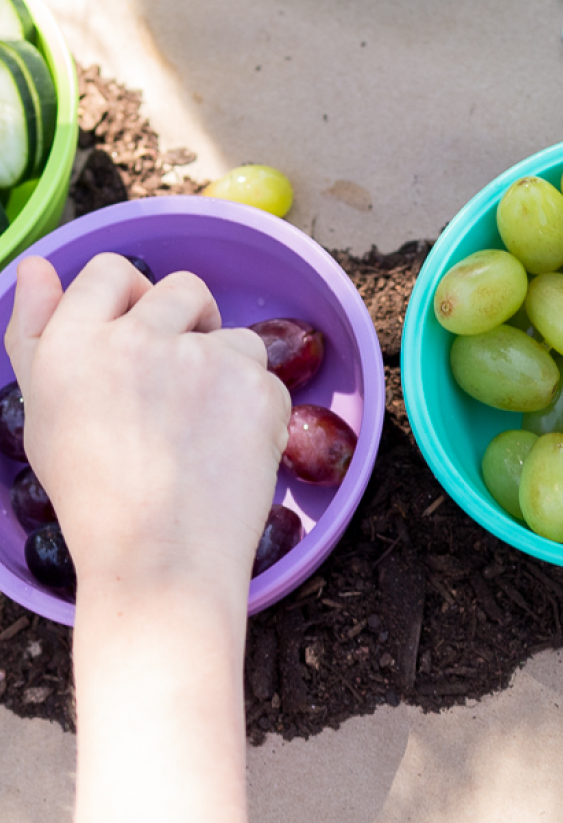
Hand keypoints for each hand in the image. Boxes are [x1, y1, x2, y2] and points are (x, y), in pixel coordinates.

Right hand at [5, 254, 289, 599]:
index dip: (132, 302)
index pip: (110, 272)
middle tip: (180, 383)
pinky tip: (228, 450)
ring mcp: (204, 360)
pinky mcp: (257, 387)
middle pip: (183, 289)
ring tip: (198, 432)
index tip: (142, 339)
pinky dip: (256, 409)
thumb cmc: (96, 493)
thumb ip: (36, 331)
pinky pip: (266, 378)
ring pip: (233, 335)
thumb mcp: (45, 411)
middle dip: (190, 322)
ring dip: (225, 370)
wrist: (161, 557)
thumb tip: (40, 265)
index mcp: (74, 343)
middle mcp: (137, 339)